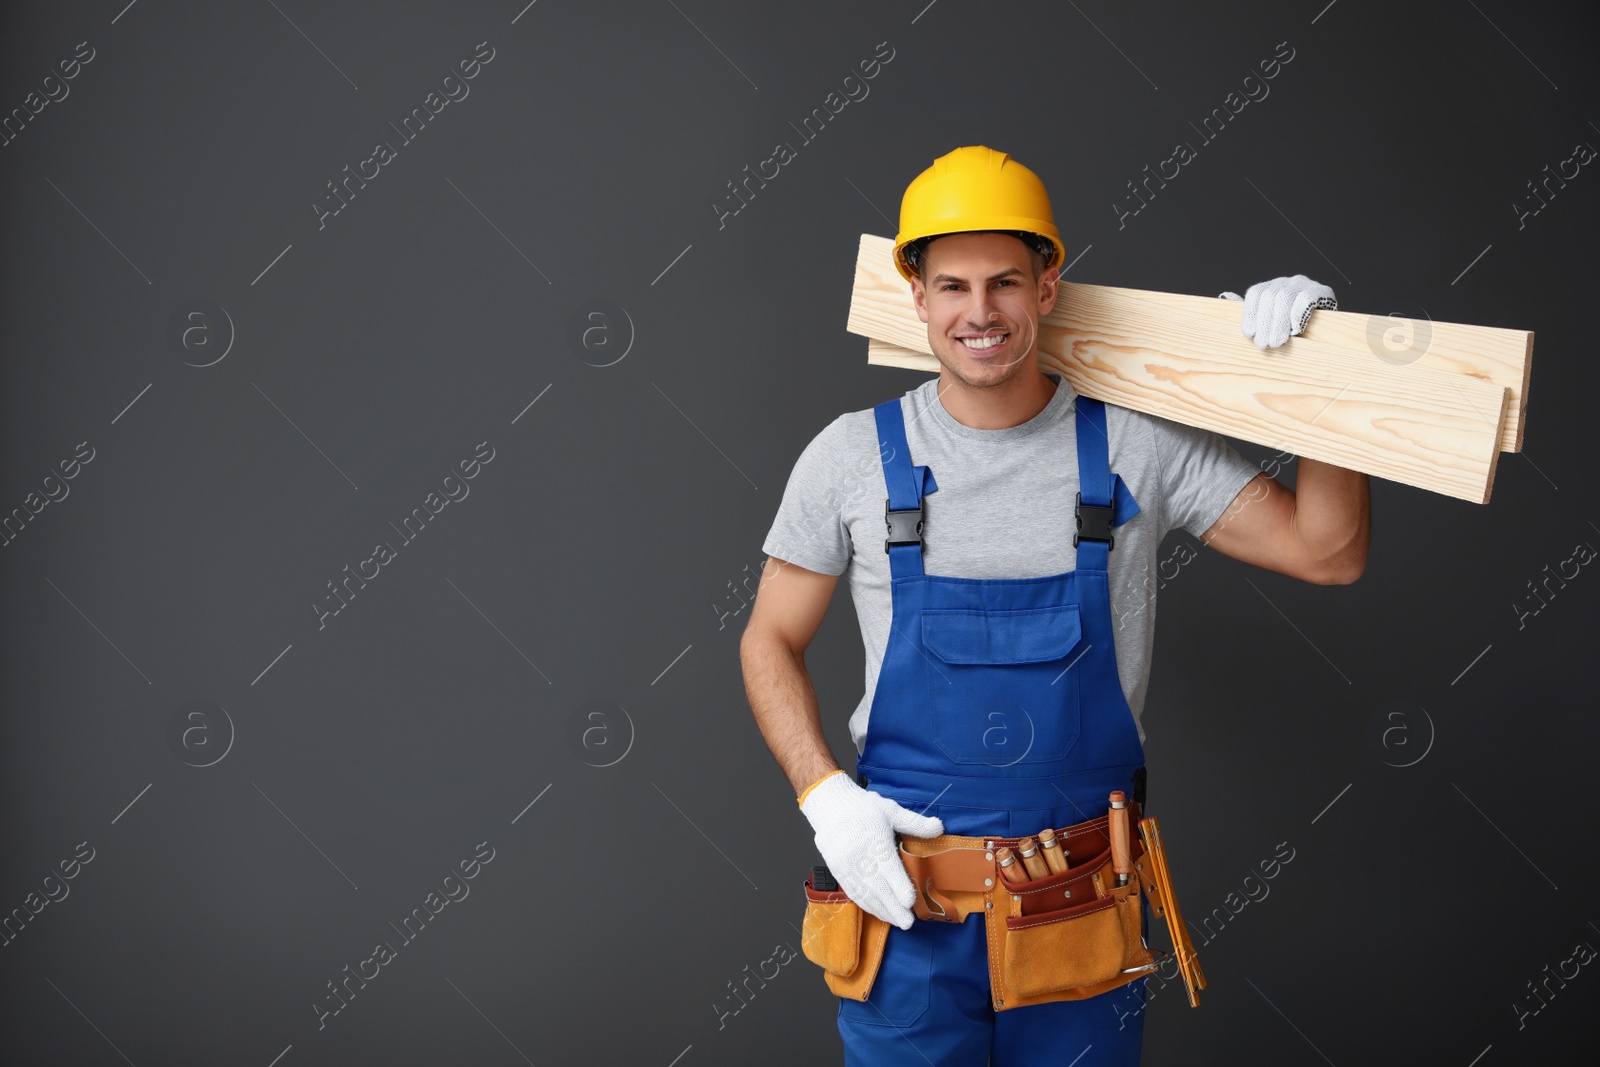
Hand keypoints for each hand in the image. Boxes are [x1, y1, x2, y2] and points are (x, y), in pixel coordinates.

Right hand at [799, 771, 943, 929]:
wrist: (830, 804)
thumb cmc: (862, 807)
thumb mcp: (891, 809)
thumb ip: (915, 822)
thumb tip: (939, 827)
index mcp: (875, 841)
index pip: (889, 869)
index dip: (899, 887)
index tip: (910, 902)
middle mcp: (860, 856)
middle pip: (878, 887)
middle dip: (893, 907)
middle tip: (908, 923)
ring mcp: (847, 865)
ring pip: (865, 893)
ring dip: (881, 910)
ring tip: (895, 922)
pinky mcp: (838, 870)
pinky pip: (853, 892)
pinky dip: (866, 904)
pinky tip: (877, 911)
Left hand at [1220, 274, 1336, 348]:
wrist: (1327, 327)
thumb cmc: (1291, 326)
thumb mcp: (1270, 321)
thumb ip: (1252, 311)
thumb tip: (1224, 297)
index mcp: (1271, 287)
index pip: (1256, 293)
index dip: (1250, 313)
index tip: (1249, 334)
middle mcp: (1286, 282)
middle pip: (1269, 296)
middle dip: (1264, 323)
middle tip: (1263, 344)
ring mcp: (1304, 285)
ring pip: (1284, 297)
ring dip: (1278, 323)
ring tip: (1277, 342)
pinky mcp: (1322, 291)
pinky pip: (1306, 298)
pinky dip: (1298, 314)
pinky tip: (1296, 330)